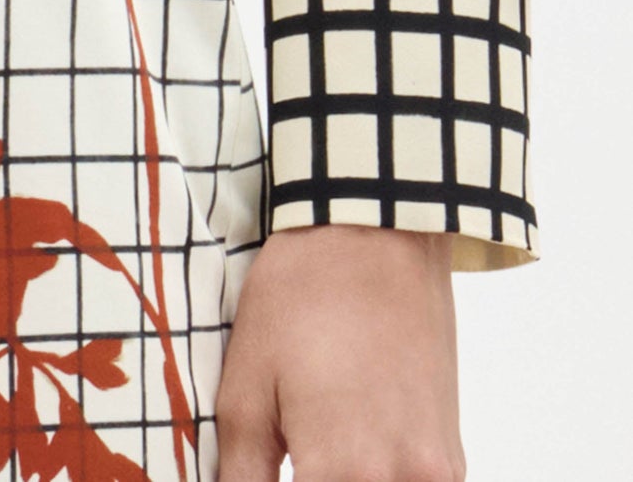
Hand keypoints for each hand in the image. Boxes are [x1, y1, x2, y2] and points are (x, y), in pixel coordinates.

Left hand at [218, 224, 463, 481]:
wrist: (376, 235)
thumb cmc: (301, 298)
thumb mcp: (245, 385)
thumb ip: (240, 471)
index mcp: (339, 469)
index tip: (268, 472)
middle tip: (289, 459)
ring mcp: (435, 476)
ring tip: (315, 452)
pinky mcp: (453, 460)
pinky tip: (349, 454)